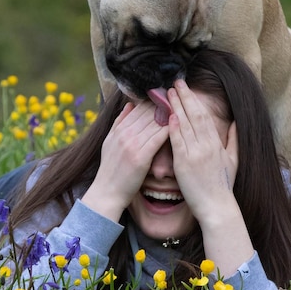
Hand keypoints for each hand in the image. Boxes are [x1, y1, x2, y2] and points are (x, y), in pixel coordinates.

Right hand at [81, 101, 168, 221]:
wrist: (107, 193)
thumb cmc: (111, 170)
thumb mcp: (109, 142)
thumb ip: (119, 123)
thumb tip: (129, 105)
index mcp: (118, 130)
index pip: (139, 108)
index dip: (154, 101)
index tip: (167, 96)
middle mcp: (125, 134)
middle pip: (148, 112)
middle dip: (164, 104)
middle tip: (179, 98)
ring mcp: (132, 145)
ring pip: (155, 122)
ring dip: (170, 114)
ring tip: (183, 109)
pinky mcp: (141, 157)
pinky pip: (158, 138)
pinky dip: (169, 129)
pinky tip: (180, 125)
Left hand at [168, 79, 253, 276]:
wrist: (217, 207)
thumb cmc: (223, 185)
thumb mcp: (233, 160)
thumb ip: (234, 139)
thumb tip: (236, 123)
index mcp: (216, 143)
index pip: (203, 115)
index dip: (194, 100)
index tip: (185, 88)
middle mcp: (206, 145)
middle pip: (194, 115)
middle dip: (184, 97)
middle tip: (174, 82)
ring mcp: (195, 153)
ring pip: (184, 124)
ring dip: (175, 107)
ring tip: (166, 93)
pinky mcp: (184, 164)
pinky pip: (177, 141)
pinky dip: (172, 127)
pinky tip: (167, 115)